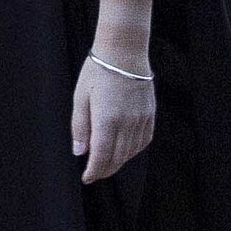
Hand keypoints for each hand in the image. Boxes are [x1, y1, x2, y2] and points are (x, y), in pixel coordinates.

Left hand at [70, 51, 156, 181]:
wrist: (124, 52)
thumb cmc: (98, 71)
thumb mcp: (80, 98)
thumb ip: (80, 127)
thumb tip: (80, 152)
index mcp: (107, 119)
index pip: (102, 156)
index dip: (94, 171)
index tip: (87, 178)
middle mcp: (127, 123)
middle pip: (117, 158)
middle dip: (105, 170)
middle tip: (94, 174)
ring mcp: (141, 119)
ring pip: (131, 152)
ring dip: (118, 162)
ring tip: (107, 164)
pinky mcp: (150, 114)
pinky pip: (143, 141)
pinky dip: (133, 150)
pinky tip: (124, 150)